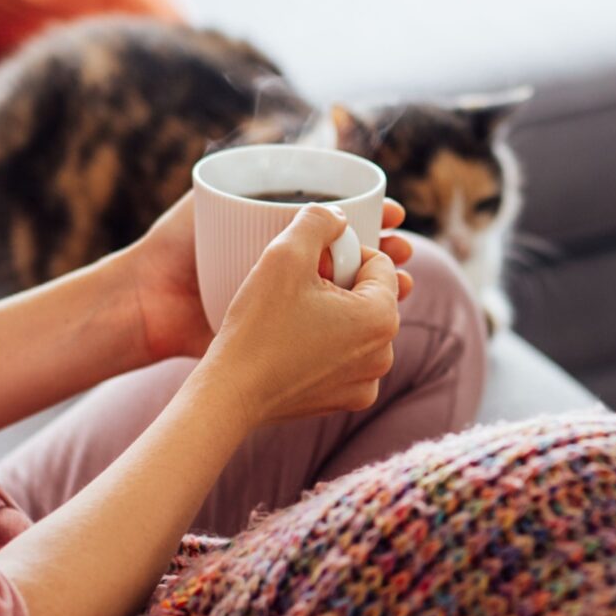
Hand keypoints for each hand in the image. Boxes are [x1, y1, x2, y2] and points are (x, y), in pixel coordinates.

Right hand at [204, 205, 401, 422]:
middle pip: (371, 295)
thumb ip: (317, 220)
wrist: (230, 393)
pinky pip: (347, 358)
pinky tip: (293, 346)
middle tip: (296, 292)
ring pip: (358, 326)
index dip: (341, 256)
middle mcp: (385, 353)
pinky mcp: (348, 400)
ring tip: (292, 318)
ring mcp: (368, 382)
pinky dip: (328, 346)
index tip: (307, 269)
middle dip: (340, 286)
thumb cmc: (257, 325)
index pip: (378, 261)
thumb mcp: (284, 254)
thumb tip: (338, 215)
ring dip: (334, 314)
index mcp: (382, 317)